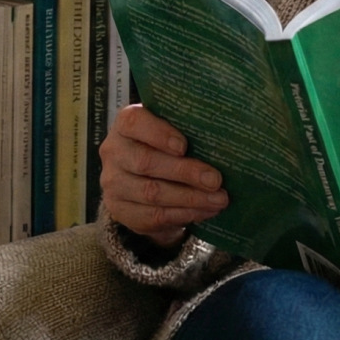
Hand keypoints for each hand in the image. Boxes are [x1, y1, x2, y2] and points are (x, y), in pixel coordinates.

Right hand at [99, 104, 228, 247]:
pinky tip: (205, 211)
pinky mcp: (120, 210)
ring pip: (151, 193)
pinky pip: (152, 216)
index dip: (159, 134)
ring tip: (219, 199)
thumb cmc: (167, 142)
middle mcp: (114, 152)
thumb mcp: (174, 127)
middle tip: (216, 180)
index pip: (134, 123)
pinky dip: (183, 214)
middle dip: (186, 172)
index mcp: (126, 124)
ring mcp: (113, 183)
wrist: (142, 174)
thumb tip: (225, 138)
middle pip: (146, 162)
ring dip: (190, 198)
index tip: (184, 146)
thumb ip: (190, 127)